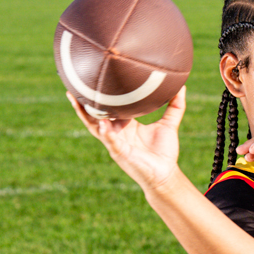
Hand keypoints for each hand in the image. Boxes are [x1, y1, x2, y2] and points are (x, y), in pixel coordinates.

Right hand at [69, 88, 185, 197]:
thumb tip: (181, 85)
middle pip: (94, 114)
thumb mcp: (169, 124)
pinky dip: (105, 132)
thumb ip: (175, 105)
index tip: (93, 78)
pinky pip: (110, 140)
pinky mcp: (119, 152)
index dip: (101, 94)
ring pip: (94, 126)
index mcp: (125, 124)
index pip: (109, 106)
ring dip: (84, 114)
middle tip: (72, 85)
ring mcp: (114, 142)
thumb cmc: (164, 152)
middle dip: (82, 101)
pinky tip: (101, 123)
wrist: (166, 175)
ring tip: (75, 99)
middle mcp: (116, 131)